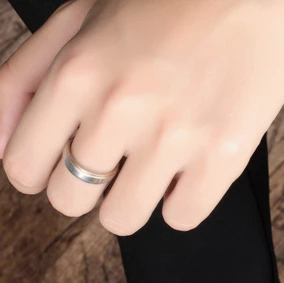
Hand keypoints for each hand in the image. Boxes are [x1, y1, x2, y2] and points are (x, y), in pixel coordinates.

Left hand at [0, 0, 283, 234]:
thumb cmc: (166, 3)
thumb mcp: (78, 19)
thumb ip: (27, 76)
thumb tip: (3, 142)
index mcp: (74, 73)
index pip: (24, 167)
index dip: (44, 172)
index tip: (70, 160)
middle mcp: (117, 109)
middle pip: (70, 200)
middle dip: (89, 187)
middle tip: (117, 163)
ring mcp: (171, 138)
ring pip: (122, 220)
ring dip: (134, 200)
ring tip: (156, 167)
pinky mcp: (221, 158)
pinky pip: (181, 218)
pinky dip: (182, 201)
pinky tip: (191, 170)